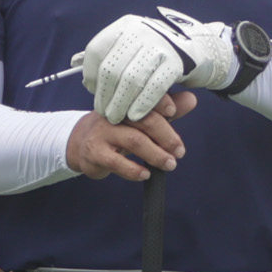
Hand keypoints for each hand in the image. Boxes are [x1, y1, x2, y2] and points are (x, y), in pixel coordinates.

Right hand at [66, 93, 196, 180]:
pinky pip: (116, 162)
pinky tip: (146, 174)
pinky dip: (134, 169)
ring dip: (156, 154)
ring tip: (170, 164)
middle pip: (144, 120)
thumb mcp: (141, 119)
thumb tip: (192, 99)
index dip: (161, 102)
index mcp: (127, 102)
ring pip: (134, 140)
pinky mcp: (95, 153)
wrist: (80, 143)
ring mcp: (102, 132)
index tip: (173, 112)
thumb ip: (166, 111)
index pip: (145, 97)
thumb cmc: (117, 130)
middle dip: (166, 136)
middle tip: (179, 151)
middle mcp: (114, 114)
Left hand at [83, 8, 239, 122]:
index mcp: (125, 25)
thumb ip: (107, 54)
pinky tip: (135, 116)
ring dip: (121, 103)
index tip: (93, 92)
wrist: (199, 49)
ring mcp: (159, 45)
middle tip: (105, 113)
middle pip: (112, 68)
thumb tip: (74, 62)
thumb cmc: (157, 54)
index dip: (91, 74)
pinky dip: (142, 104)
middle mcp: (140, 31)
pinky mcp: (176, 62)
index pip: (97, 50)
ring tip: (117, 117)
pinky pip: (154, 87)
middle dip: (105, 95)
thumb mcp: (131, 47)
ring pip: (131, 79)